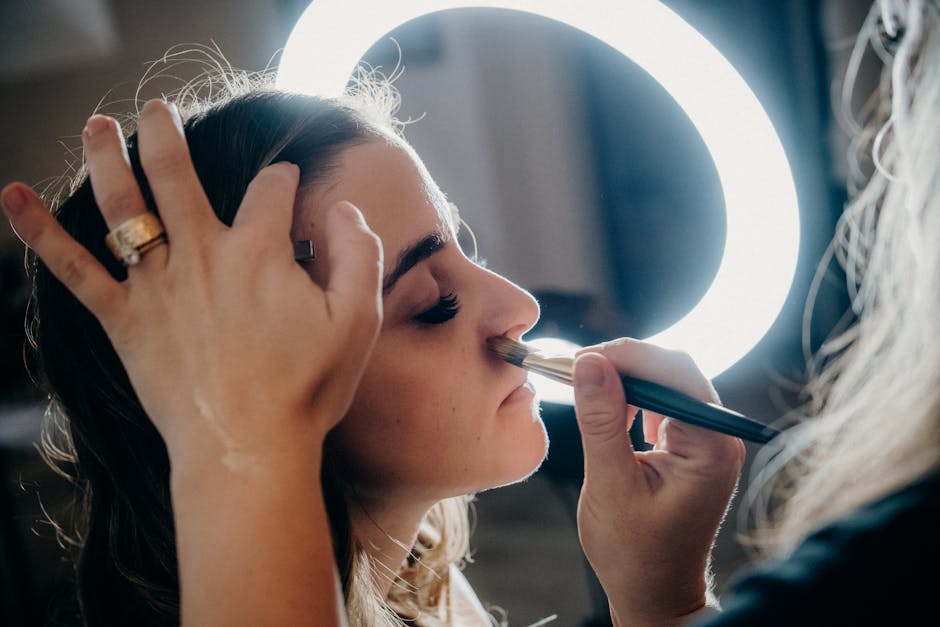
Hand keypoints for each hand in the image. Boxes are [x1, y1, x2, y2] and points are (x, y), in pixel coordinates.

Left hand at [0, 100, 382, 473]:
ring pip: (123, 206)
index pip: (271, 190)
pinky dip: (41, 233)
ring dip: (107, 158)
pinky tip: (12, 198)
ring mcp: (156, 286)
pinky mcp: (125, 321)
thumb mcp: (359, 321)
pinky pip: (74, 270)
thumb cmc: (307, 389)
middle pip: (178, 174)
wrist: (249, 449)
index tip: (288, 182)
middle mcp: (201, 255)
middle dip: (168, 133)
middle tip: (158, 108)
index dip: (284, 178)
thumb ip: (359, 254)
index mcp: (259, 252)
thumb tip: (342, 209)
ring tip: (98, 124)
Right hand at [572, 338, 745, 625]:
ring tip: (584, 384)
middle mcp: (717, 435)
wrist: (654, 592)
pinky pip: (661, 401)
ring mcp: (705, 438)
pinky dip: (630, 396)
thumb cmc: (636, 553)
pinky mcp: (689, 444)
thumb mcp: (611, 484)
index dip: (626, 357)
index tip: (581, 358)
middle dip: (623, 362)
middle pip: (672, 370)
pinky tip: (606, 404)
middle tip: (576, 368)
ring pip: (664, 380)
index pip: (673, 373)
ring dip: (623, 377)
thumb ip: (601, 420)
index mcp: (711, 446)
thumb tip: (589, 363)